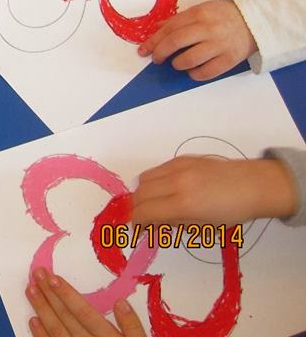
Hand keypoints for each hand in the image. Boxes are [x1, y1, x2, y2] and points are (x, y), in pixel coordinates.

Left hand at [26, 268, 144, 336]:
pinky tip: (33, 321)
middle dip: (50, 296)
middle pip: (67, 319)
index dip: (68, 295)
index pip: (84, 314)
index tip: (52, 278)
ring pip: (57, 333)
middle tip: (36, 275)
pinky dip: (41, 335)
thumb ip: (133, 328)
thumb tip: (121, 303)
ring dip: (43, 311)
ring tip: (31, 291)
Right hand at [132, 156, 297, 225]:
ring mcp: (178, 167)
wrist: (253, 184)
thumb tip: (153, 226)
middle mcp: (176, 182)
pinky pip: (156, 170)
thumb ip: (175, 224)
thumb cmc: (233, 211)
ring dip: (142, 194)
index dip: (136, 223)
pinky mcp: (181, 158)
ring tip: (154, 205)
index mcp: (184, 204)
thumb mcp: (205, 227)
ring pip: (143, 179)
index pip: (144, 212)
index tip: (136, 230)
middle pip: (139, 194)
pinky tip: (165, 191)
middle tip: (144, 220)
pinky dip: (153, 182)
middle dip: (136, 209)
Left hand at [137, 0, 255, 79]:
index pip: (170, 28)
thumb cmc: (222, 15)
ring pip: (189, 59)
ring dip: (177, 64)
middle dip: (160, 53)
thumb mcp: (200, 10)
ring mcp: (220, 45)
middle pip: (176, 42)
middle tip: (156, 59)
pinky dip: (194, 74)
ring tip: (177, 63)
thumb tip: (156, 29)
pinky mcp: (230, 59)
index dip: (154, 40)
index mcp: (199, 14)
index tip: (144, 49)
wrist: (255, 21)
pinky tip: (192, 71)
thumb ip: (179, 19)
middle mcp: (208, 28)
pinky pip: (206, 72)